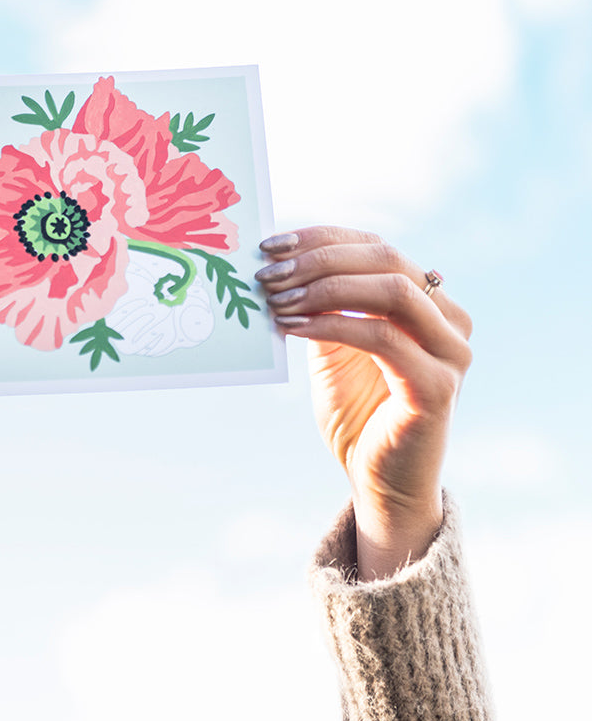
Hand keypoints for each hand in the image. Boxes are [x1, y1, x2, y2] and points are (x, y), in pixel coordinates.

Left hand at [256, 226, 471, 579]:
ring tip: (277, 298)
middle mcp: (449, 319)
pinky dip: (333, 324)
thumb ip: (322, 304)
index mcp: (428, 301)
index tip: (272, 243)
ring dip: (325, 288)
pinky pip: (383, 338)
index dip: (322, 238)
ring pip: (392, 291)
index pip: (375, 246)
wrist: (379, 481)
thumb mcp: (333, 346)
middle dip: (319, 259)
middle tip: (268, 272)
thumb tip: (279, 262)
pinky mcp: (438, 387)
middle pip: (386, 259)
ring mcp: (451, 353)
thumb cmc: (356, 410)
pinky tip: (292, 327)